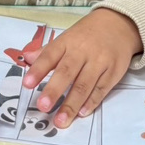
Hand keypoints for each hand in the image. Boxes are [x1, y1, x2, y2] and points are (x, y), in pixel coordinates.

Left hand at [21, 8, 142, 129]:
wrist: (118, 24)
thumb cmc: (87, 35)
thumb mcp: (66, 38)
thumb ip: (46, 51)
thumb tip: (26, 58)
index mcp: (67, 42)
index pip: (50, 55)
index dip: (38, 70)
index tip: (27, 84)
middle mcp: (82, 51)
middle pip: (67, 72)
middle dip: (54, 90)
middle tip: (43, 106)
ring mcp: (99, 61)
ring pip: (84, 84)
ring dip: (72, 104)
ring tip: (61, 120)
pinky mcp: (113, 71)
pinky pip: (102, 88)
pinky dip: (92, 102)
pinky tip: (82, 113)